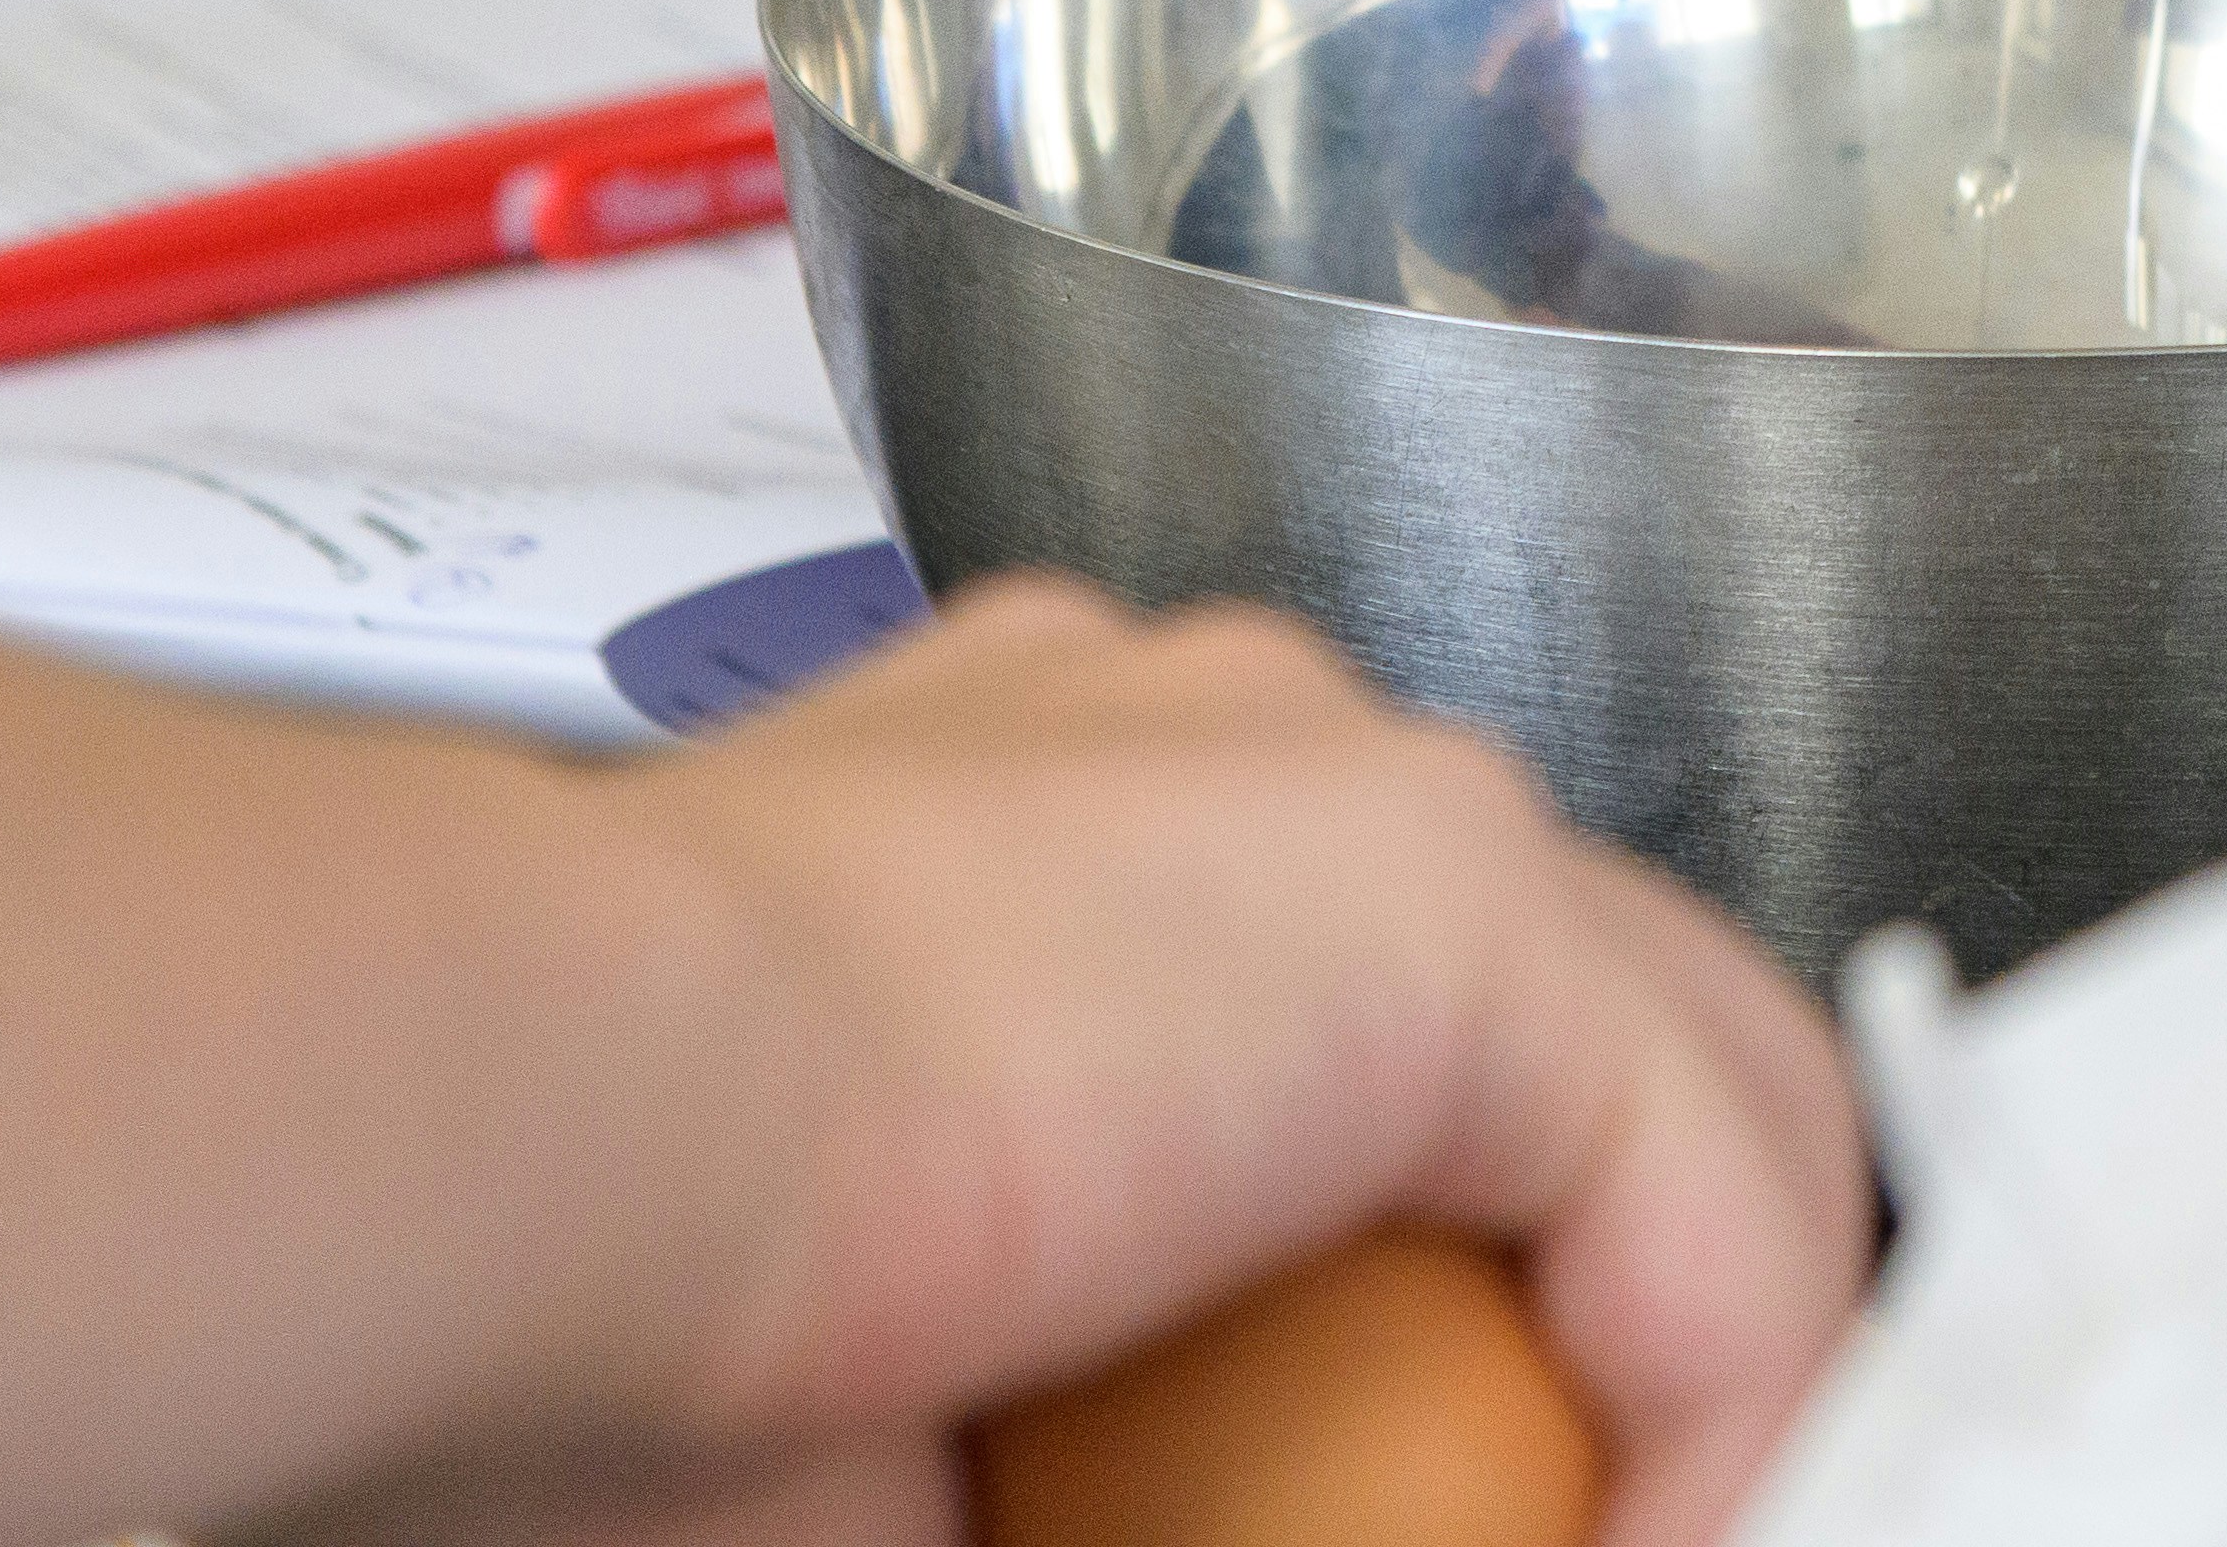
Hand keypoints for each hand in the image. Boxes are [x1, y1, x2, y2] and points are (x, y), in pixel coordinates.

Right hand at [321, 585, 1863, 1546]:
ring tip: (1663, 1542)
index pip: (1358, 1040)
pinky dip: (1739, 1395)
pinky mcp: (1444, 890)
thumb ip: (1089, 1463)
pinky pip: (1716, 1186)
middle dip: (1630, 1312)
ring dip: (1708, 1367)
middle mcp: (1210, 758)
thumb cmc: (543, 1305)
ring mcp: (1336, 788)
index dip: (1456, 1287)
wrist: (487, 1137)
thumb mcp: (887, 1430)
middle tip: (1595, 1518)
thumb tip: (1132, 1517)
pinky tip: (1675, 1540)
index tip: (1448, 1484)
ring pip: (1687, 1080)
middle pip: (1569, 1033)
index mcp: (1039, 845)